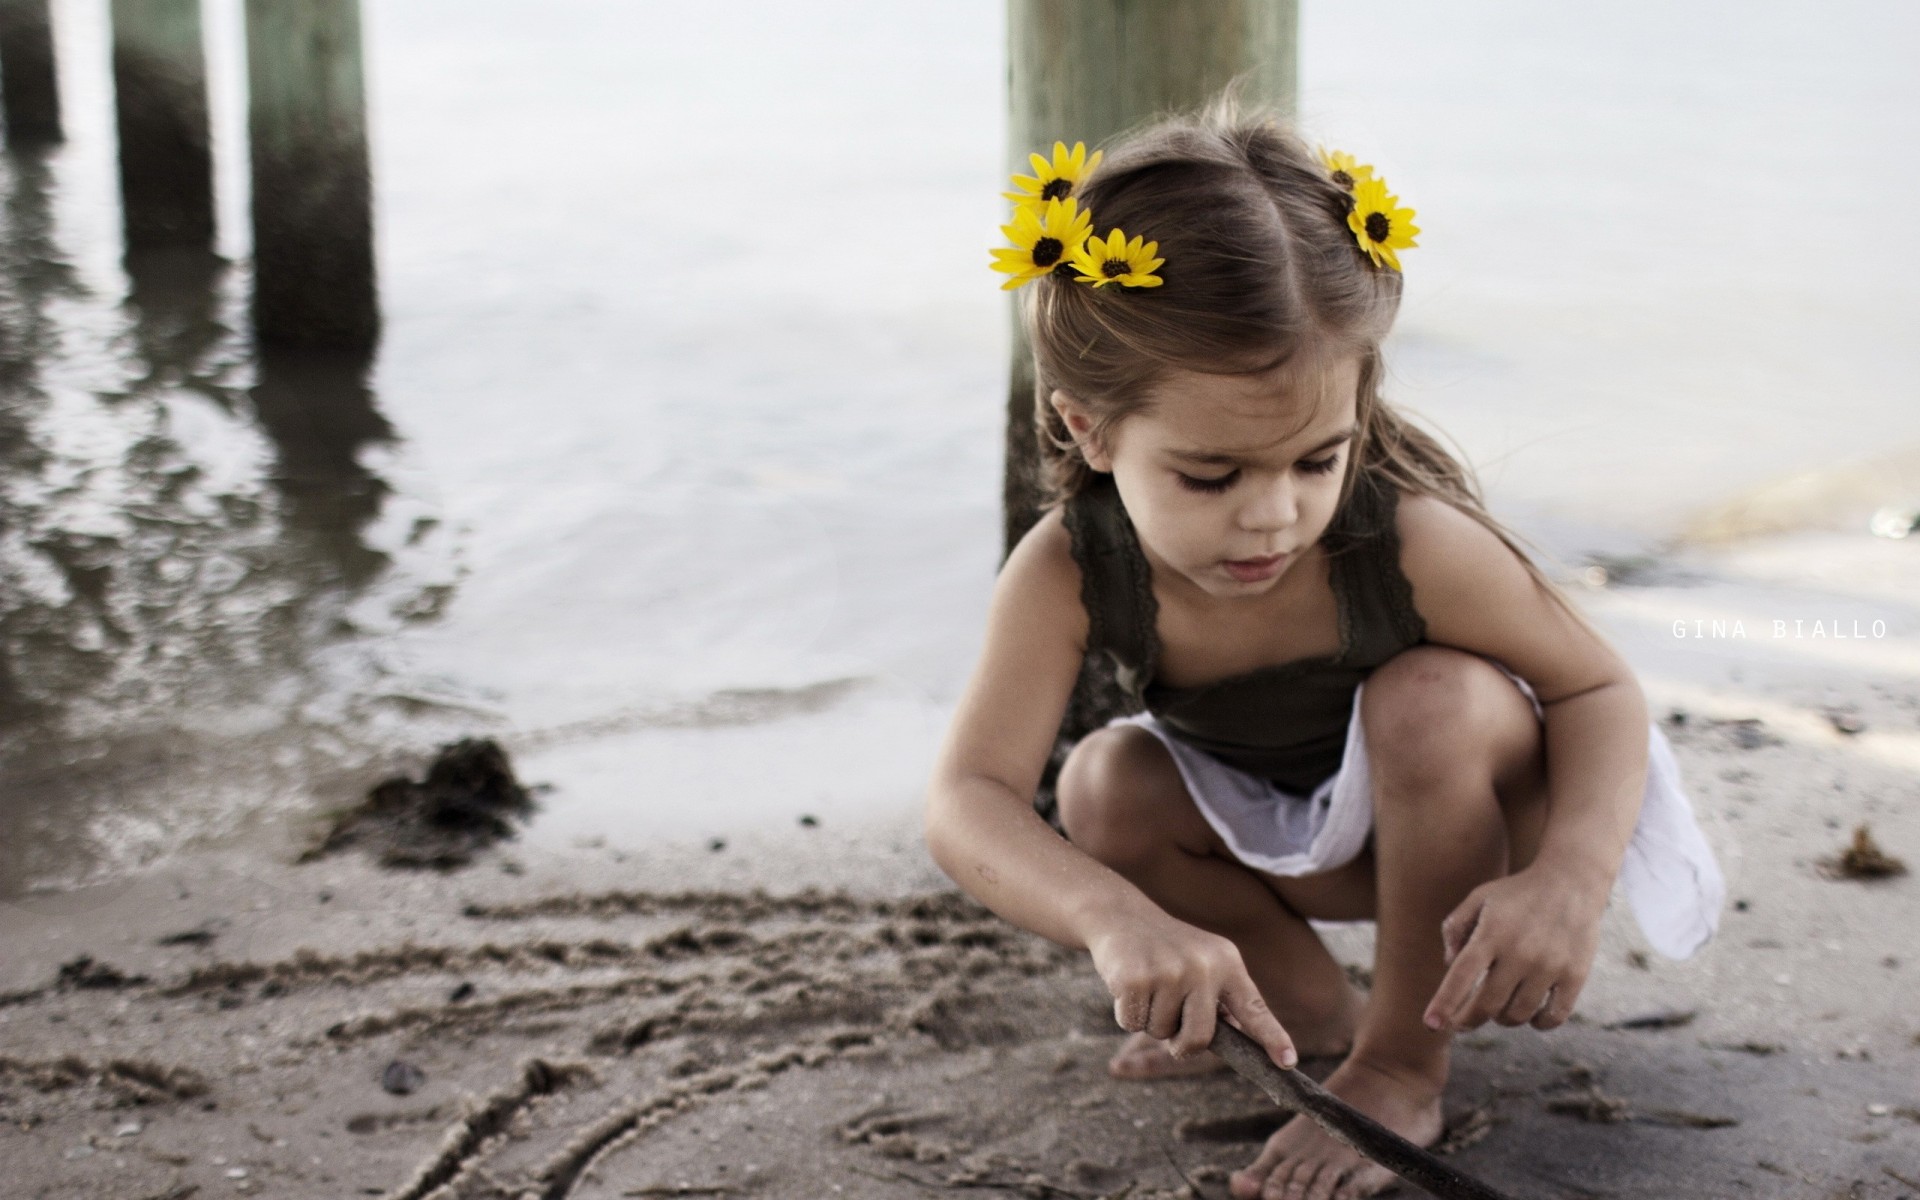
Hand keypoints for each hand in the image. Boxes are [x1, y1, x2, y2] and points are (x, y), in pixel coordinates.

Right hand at [1084, 906, 1297, 1068]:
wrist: (1121, 915)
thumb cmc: (1167, 948)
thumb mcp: (1203, 962)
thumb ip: (1220, 999)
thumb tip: (1236, 1038)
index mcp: (1227, 963)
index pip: (1254, 1008)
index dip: (1272, 1037)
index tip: (1288, 1061)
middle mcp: (1203, 967)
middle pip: (1199, 1038)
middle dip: (1182, 1045)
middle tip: (1171, 1027)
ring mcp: (1169, 972)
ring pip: (1161, 1032)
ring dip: (1150, 1019)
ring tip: (1148, 985)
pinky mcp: (1135, 978)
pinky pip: (1132, 1023)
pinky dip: (1126, 1013)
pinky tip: (1128, 983)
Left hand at [1423, 866, 1608, 1032]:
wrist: (1572, 880)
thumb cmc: (1517, 893)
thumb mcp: (1479, 898)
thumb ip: (1455, 928)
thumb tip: (1450, 966)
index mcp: (1492, 933)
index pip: (1461, 976)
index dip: (1444, 1004)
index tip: (1431, 1025)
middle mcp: (1520, 952)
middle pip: (1487, 1005)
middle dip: (1468, 1020)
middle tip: (1462, 1023)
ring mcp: (1549, 966)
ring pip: (1518, 1015)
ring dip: (1502, 1019)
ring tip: (1498, 1009)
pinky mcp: (1575, 975)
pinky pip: (1553, 1017)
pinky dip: (1538, 1024)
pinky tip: (1530, 1016)